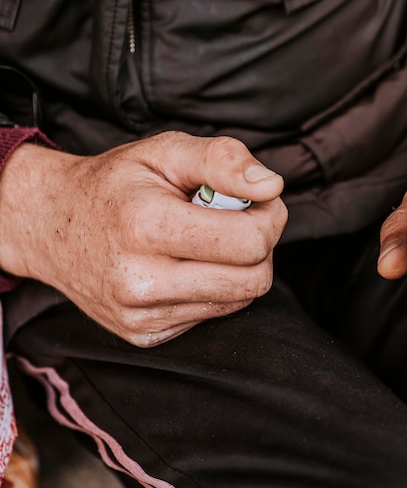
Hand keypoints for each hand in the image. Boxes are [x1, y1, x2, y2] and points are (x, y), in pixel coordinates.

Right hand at [0, 132, 286, 346]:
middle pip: (254, 280)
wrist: (52, 226)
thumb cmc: (116, 184)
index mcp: (147, 227)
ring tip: (207, 240)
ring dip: (240, 267)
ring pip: (239, 300)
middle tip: (237, 219)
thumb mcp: (165, 151)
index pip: (250, 242)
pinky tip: (188, 264)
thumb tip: (272, 186)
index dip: (270, 217)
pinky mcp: (145, 335)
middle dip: (261, 245)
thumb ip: (222, 159)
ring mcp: (142, 316)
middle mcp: (141, 282)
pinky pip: (214, 315)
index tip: (257, 200)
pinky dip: (216, 288)